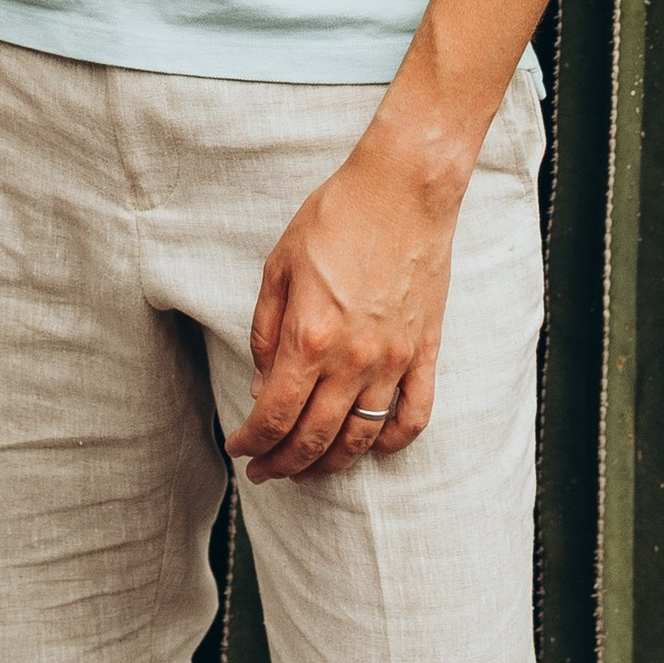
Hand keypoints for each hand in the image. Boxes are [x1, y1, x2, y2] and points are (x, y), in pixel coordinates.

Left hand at [225, 122, 466, 478]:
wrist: (402, 190)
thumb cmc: (335, 218)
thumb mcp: (278, 267)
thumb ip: (266, 332)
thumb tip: (263, 385)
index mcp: (309, 336)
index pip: (274, 414)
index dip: (251, 442)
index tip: (238, 450)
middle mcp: (352, 359)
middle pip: (313, 438)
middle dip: (283, 464)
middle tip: (265, 472)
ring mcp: (393, 359)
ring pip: (361, 439)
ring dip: (330, 463)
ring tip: (308, 468)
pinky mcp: (425, 352)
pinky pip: (413, 417)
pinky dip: (392, 442)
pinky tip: (371, 445)